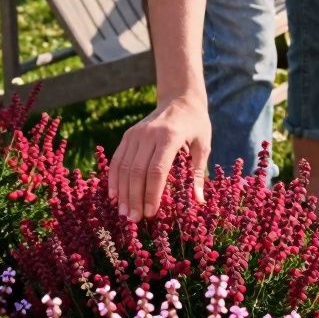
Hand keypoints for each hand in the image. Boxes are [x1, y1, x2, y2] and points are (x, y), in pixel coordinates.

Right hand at [108, 94, 210, 220]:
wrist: (179, 98)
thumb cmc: (196, 125)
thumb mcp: (203, 146)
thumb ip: (198, 173)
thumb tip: (199, 202)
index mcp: (170, 137)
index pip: (157, 170)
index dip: (152, 193)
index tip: (151, 213)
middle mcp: (149, 134)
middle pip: (137, 171)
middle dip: (134, 198)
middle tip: (134, 219)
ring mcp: (136, 133)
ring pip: (125, 167)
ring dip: (123, 192)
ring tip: (124, 213)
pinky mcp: (128, 135)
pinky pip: (117, 159)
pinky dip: (114, 178)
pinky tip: (114, 196)